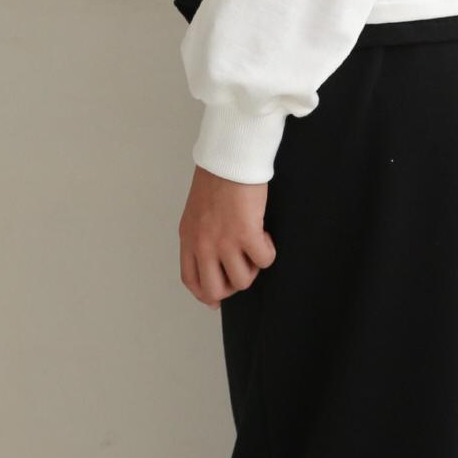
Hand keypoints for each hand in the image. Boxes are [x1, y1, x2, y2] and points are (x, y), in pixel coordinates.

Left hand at [179, 163, 277, 307]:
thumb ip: (201, 237)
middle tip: (243, 268)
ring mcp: (224, 242)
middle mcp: (203, 244)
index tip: (216, 299)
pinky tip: (264, 233)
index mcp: (188, 238)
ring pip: (243, 280)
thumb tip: (213, 261)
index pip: (191, 280)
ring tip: (255, 244)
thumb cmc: (216, 179)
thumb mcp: (197, 213)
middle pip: (214, 290)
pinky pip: (264, 260)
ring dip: (253, 266)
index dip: (205, 294)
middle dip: (232, 285)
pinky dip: (269, 251)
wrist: (230, 158)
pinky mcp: (246, 235)